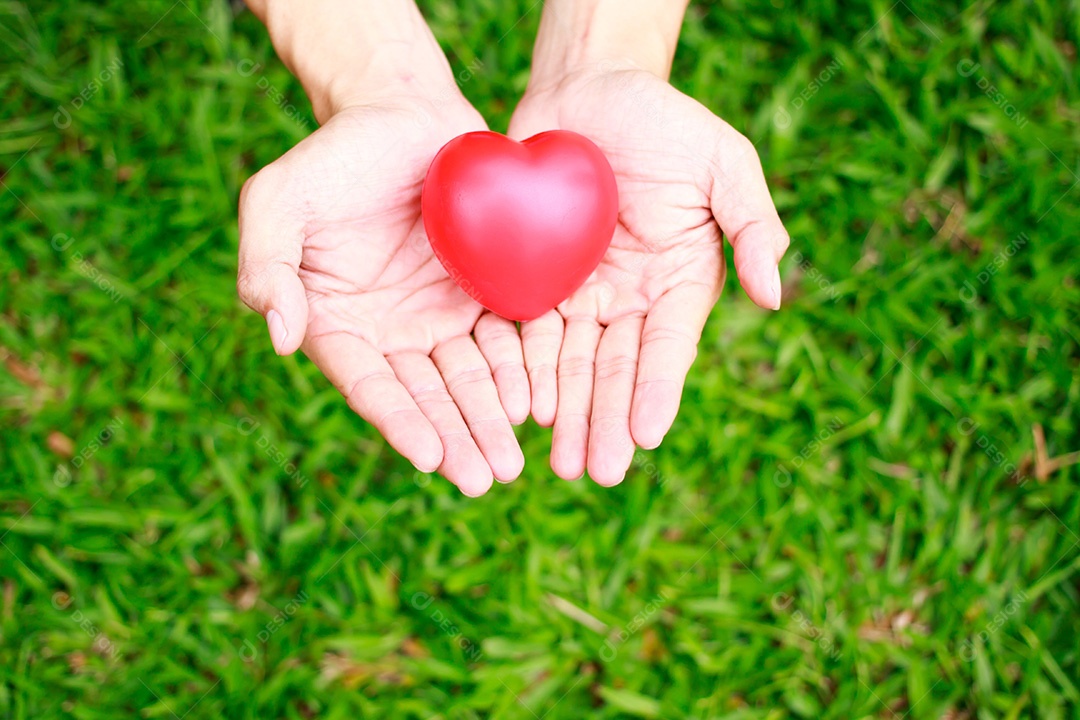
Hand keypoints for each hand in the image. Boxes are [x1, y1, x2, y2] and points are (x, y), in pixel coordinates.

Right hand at [237, 2, 528, 495]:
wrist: (399, 113)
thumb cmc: (331, 157)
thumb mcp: (279, 200)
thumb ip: (268, 264)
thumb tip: (282, 338)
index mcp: (339, 325)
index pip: (370, 384)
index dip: (399, 421)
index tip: (429, 456)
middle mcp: (391, 334)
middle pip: (427, 396)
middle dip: (456, 438)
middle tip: (485, 477)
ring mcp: (439, 317)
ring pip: (470, 378)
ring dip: (491, 419)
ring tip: (513, 461)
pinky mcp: (483, 294)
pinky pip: (505, 338)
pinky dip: (520, 370)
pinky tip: (538, 401)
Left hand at [509, 62, 788, 485]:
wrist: (589, 91)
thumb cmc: (666, 123)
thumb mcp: (725, 163)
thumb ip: (753, 225)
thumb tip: (774, 296)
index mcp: (680, 282)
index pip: (668, 347)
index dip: (657, 390)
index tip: (646, 435)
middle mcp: (631, 299)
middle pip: (616, 370)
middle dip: (606, 421)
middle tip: (597, 472)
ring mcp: (581, 294)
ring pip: (571, 365)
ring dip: (566, 413)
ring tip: (558, 462)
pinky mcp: (534, 279)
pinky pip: (527, 331)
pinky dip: (525, 370)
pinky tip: (521, 408)